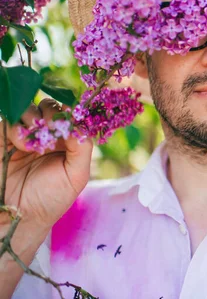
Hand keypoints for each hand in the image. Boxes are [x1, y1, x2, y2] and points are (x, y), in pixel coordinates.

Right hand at [0, 99, 92, 232]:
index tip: (67, 121)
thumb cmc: (51, 198)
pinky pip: (7, 122)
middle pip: (47, 106)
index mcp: (65, 140)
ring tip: (36, 141)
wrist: (19, 216)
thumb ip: (81, 148)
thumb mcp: (76, 175)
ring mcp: (22, 136)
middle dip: (50, 112)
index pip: (68, 114)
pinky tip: (22, 145)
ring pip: (27, 110)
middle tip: (50, 126)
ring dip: (33, 118)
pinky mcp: (1, 140)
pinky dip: (16, 128)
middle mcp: (44, 135)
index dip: (68, 113)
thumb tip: (77, 125)